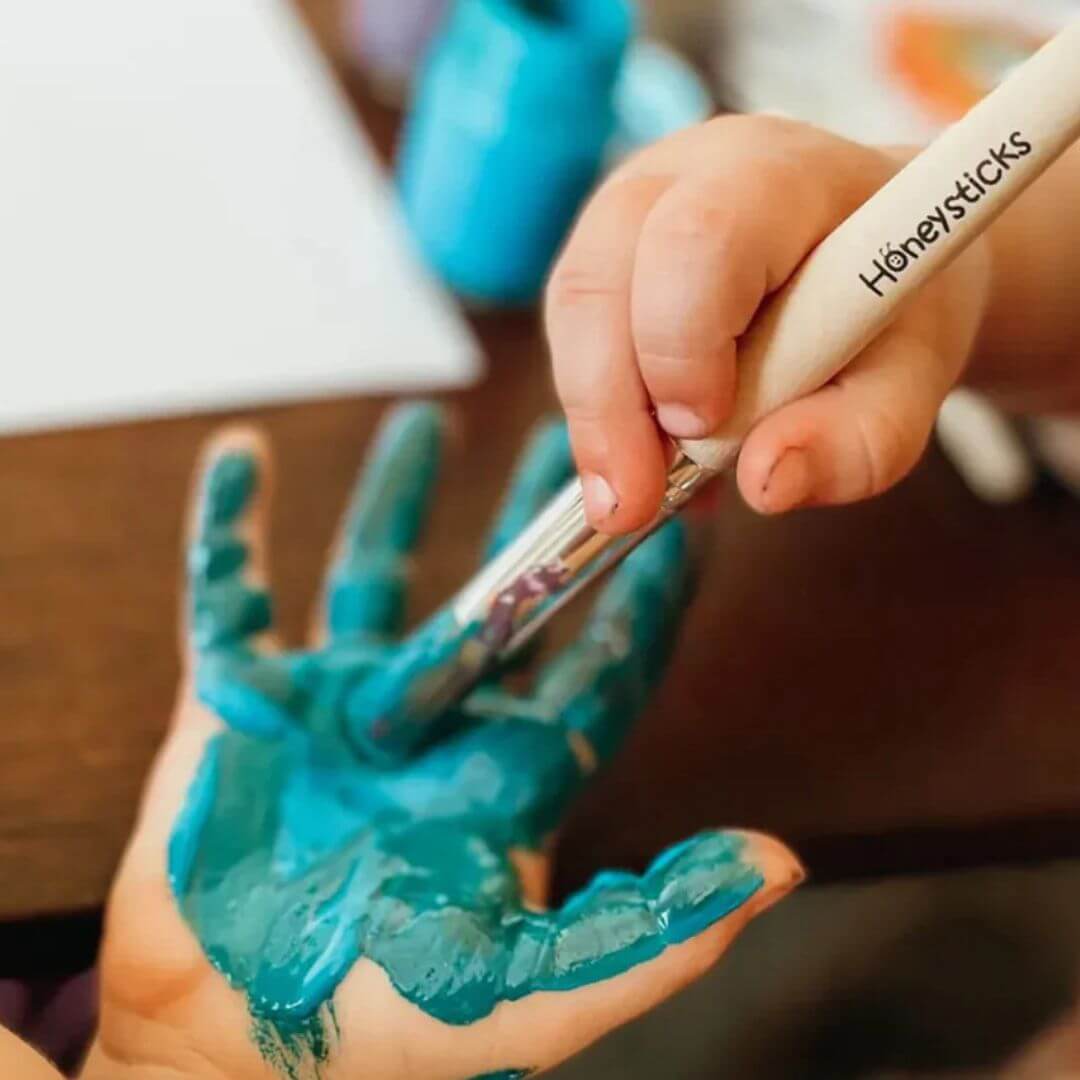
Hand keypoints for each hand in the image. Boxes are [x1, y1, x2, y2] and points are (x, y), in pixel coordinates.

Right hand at [86, 404, 801, 1078]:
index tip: (690, 517)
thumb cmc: (384, 1037)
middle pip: (498, 592)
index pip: (597, 663)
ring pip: (371, 571)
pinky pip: (230, 591)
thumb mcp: (531, 985)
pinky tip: (243, 451)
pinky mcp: (240, 703)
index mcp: (504, 776)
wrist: (227, 1053)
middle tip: (577, 425)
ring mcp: (332, 705)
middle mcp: (430, 726)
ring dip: (396, 497)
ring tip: (425, 424)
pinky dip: (230, 525)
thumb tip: (779, 865)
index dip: (645, 595)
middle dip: (536, 514)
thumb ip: (652, 928)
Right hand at [546, 114, 992, 530]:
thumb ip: (861, 437)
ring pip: (571, 308)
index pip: (699, 240)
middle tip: (630, 504)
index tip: (705, 428)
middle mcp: (685, 174)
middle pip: (600, 276)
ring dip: (593, 415)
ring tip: (631, 491)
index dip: (684, 344)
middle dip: (608, 403)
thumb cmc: (893, 305)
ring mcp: (630, 207)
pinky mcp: (603, 255)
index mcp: (780, 177)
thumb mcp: (912, 380)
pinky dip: (596, 408)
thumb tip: (764, 482)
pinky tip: (638, 451)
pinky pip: (570, 334)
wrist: (877, 252)